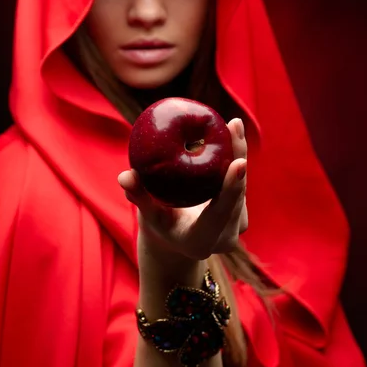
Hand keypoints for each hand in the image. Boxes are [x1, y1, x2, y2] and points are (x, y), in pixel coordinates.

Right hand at [118, 118, 247, 260]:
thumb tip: (124, 177)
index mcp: (201, 240)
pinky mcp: (242, 214)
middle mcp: (225, 237)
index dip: (231, 188)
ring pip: (243, 185)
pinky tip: (234, 132)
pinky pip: (242, 181)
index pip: (220, 213)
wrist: (178, 242)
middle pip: (237, 193)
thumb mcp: (147, 215)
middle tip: (234, 125)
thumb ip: (137, 196)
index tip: (239, 162)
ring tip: (234, 124)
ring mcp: (237, 226)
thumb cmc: (159, 225)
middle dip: (238, 157)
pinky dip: (238, 156)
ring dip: (239, 153)